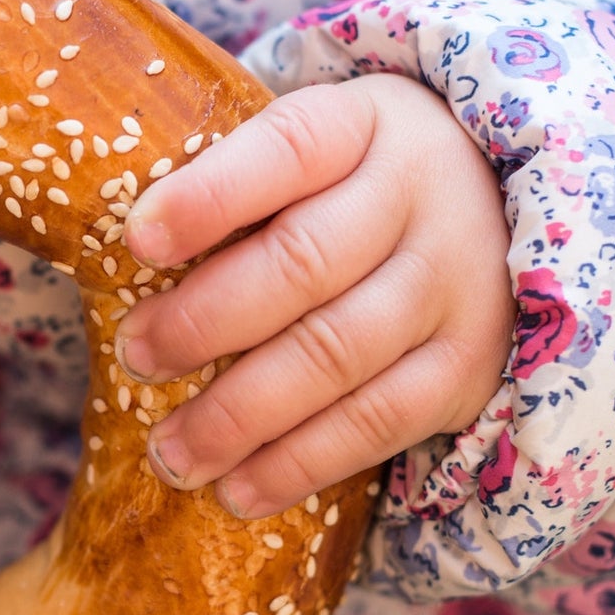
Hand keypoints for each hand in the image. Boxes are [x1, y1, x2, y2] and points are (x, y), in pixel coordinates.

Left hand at [115, 74, 514, 518]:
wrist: (499, 207)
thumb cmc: (354, 182)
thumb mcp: (315, 148)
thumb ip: (236, 181)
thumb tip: (114, 251)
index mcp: (362, 124)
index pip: (286, 150)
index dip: (209, 197)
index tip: (137, 239)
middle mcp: (419, 195)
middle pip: (302, 263)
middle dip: (205, 320)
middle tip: (136, 354)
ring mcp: (452, 284)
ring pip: (334, 355)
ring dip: (239, 414)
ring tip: (171, 453)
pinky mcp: (468, 366)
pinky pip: (377, 422)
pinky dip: (300, 462)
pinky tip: (238, 490)